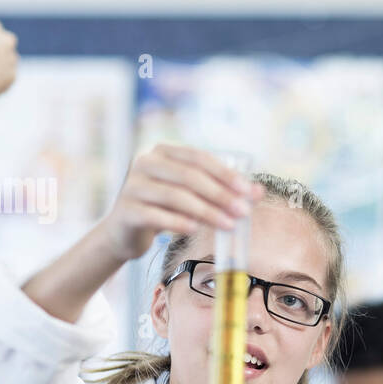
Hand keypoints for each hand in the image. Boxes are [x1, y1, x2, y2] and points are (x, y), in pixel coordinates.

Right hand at [97, 143, 265, 261]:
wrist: (124, 232)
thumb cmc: (164, 209)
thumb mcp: (191, 196)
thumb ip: (221, 191)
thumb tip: (258, 193)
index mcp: (162, 152)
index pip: (199, 158)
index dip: (226, 174)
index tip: (248, 192)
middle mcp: (145, 163)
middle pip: (190, 176)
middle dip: (220, 195)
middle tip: (243, 212)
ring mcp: (133, 186)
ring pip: (176, 196)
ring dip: (206, 211)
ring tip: (228, 225)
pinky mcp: (126, 210)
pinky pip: (156, 216)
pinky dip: (178, 222)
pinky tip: (195, 230)